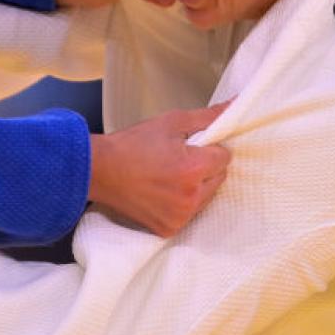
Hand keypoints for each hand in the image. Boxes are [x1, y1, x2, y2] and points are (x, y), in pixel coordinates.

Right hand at [87, 102, 231, 236]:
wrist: (99, 170)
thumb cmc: (132, 144)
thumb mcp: (171, 122)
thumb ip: (208, 116)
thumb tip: (235, 105)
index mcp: (193, 169)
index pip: (225, 157)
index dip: (209, 148)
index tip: (191, 145)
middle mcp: (191, 197)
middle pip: (219, 178)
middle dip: (205, 167)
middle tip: (178, 158)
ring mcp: (180, 217)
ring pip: (207, 197)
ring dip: (196, 186)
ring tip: (168, 174)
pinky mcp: (169, 229)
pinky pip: (190, 213)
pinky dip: (182, 203)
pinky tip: (163, 191)